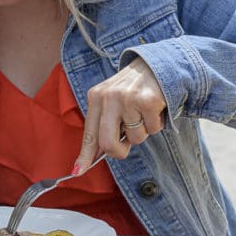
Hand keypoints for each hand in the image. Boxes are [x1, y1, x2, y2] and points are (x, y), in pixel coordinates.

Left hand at [75, 57, 166, 171]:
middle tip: (126, 145)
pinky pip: (153, 129)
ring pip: (135, 139)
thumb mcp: (112, 100)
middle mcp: (109, 97)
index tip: (77, 171)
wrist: (158, 64)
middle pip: (108, 143)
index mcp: (96, 97)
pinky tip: (155, 108)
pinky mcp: (148, 100)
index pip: (89, 133)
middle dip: (119, 151)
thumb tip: (96, 156)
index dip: (84, 155)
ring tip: (143, 113)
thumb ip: (104, 125)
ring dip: (143, 132)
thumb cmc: (133, 89)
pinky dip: (157, 123)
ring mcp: (128, 98)